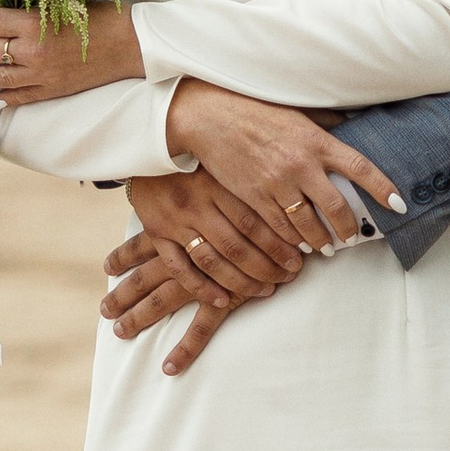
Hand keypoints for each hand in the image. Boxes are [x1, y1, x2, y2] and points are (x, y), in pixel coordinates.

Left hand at [0, 3, 142, 101]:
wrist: (129, 44)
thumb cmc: (99, 17)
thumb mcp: (63, 3)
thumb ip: (35, 9)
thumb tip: (8, 13)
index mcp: (34, 22)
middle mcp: (32, 50)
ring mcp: (41, 74)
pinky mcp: (52, 90)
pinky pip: (20, 97)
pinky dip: (3, 100)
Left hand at [100, 169, 318, 379]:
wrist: (285, 199)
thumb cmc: (252, 183)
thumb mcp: (218, 180)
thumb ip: (202, 189)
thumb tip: (186, 186)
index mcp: (180, 221)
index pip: (143, 243)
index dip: (123, 257)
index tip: (106, 268)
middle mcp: (184, 248)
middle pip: (145, 276)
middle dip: (122, 295)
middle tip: (104, 310)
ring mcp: (204, 274)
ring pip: (164, 300)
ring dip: (140, 317)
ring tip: (120, 333)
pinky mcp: (227, 293)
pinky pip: (203, 326)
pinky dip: (185, 347)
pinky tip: (169, 366)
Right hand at [123, 167, 301, 303]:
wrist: (150, 150)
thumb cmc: (199, 160)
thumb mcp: (226, 162)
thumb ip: (253, 184)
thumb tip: (297, 207)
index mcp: (217, 184)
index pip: (254, 223)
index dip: (279, 245)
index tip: (299, 257)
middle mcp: (196, 203)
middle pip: (236, 246)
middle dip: (267, 267)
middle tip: (289, 276)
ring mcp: (174, 220)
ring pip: (211, 261)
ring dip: (240, 282)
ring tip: (266, 290)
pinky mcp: (157, 232)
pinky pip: (179, 268)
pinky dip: (201, 288)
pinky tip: (221, 301)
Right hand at [164, 81, 404, 252]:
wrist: (212, 118)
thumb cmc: (256, 111)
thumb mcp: (298, 113)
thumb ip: (326, 124)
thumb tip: (353, 127)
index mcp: (317, 142)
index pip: (360, 168)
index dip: (383, 189)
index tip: (399, 204)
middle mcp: (301, 165)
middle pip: (336, 208)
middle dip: (348, 229)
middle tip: (351, 238)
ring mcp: (277, 184)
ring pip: (308, 225)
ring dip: (320, 241)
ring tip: (324, 247)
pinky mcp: (255, 198)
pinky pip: (280, 228)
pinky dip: (291, 240)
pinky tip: (295, 244)